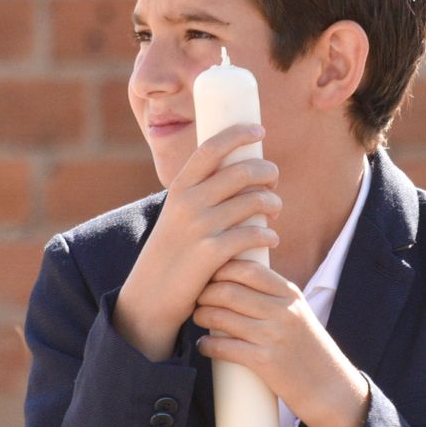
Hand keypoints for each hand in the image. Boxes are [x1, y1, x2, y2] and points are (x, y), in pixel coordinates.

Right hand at [115, 124, 282, 360]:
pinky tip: (271, 239)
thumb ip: (199, 196)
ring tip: (275, 212)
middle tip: (273, 181)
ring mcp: (200, 227)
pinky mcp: (212, 254)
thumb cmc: (171, 253)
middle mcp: (188, 203)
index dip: (237, 134)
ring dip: (273, 204)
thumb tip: (236, 174)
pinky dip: (269, 235)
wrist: (150, 296)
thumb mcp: (176, 217)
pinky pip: (254, 234)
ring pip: (254, 201)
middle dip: (267, 172)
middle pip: (241, 171)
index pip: (210, 148)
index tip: (258, 130)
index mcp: (179, 189)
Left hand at [193, 259, 368, 426]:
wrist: (330, 388)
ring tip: (198, 319)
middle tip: (197, 299)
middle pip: (228, 290)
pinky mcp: (265, 362)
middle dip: (204, 293)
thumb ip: (272, 294)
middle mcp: (282, 311)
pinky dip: (207, 346)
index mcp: (290, 294)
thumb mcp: (298, 312)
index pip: (247, 268)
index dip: (220, 269)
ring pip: (221, 317)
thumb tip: (233, 279)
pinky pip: (224, 347)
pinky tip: (203, 346)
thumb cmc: (308, 349)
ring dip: (201, 316)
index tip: (209, 276)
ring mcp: (273, 336)